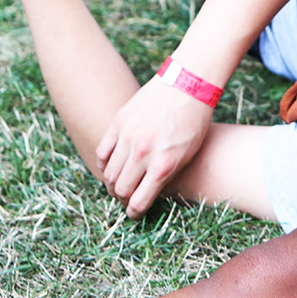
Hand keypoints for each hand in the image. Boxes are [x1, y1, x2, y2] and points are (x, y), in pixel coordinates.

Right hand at [95, 77, 213, 217]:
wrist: (189, 84)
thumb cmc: (194, 121)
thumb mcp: (188, 154)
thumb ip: (166, 174)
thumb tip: (147, 192)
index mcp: (163, 166)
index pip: (138, 203)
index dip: (135, 213)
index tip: (135, 212)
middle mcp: (142, 154)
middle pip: (121, 190)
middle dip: (123, 199)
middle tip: (127, 197)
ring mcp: (128, 137)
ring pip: (109, 174)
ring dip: (113, 182)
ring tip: (120, 182)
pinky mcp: (119, 122)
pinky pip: (102, 152)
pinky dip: (104, 163)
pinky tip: (112, 165)